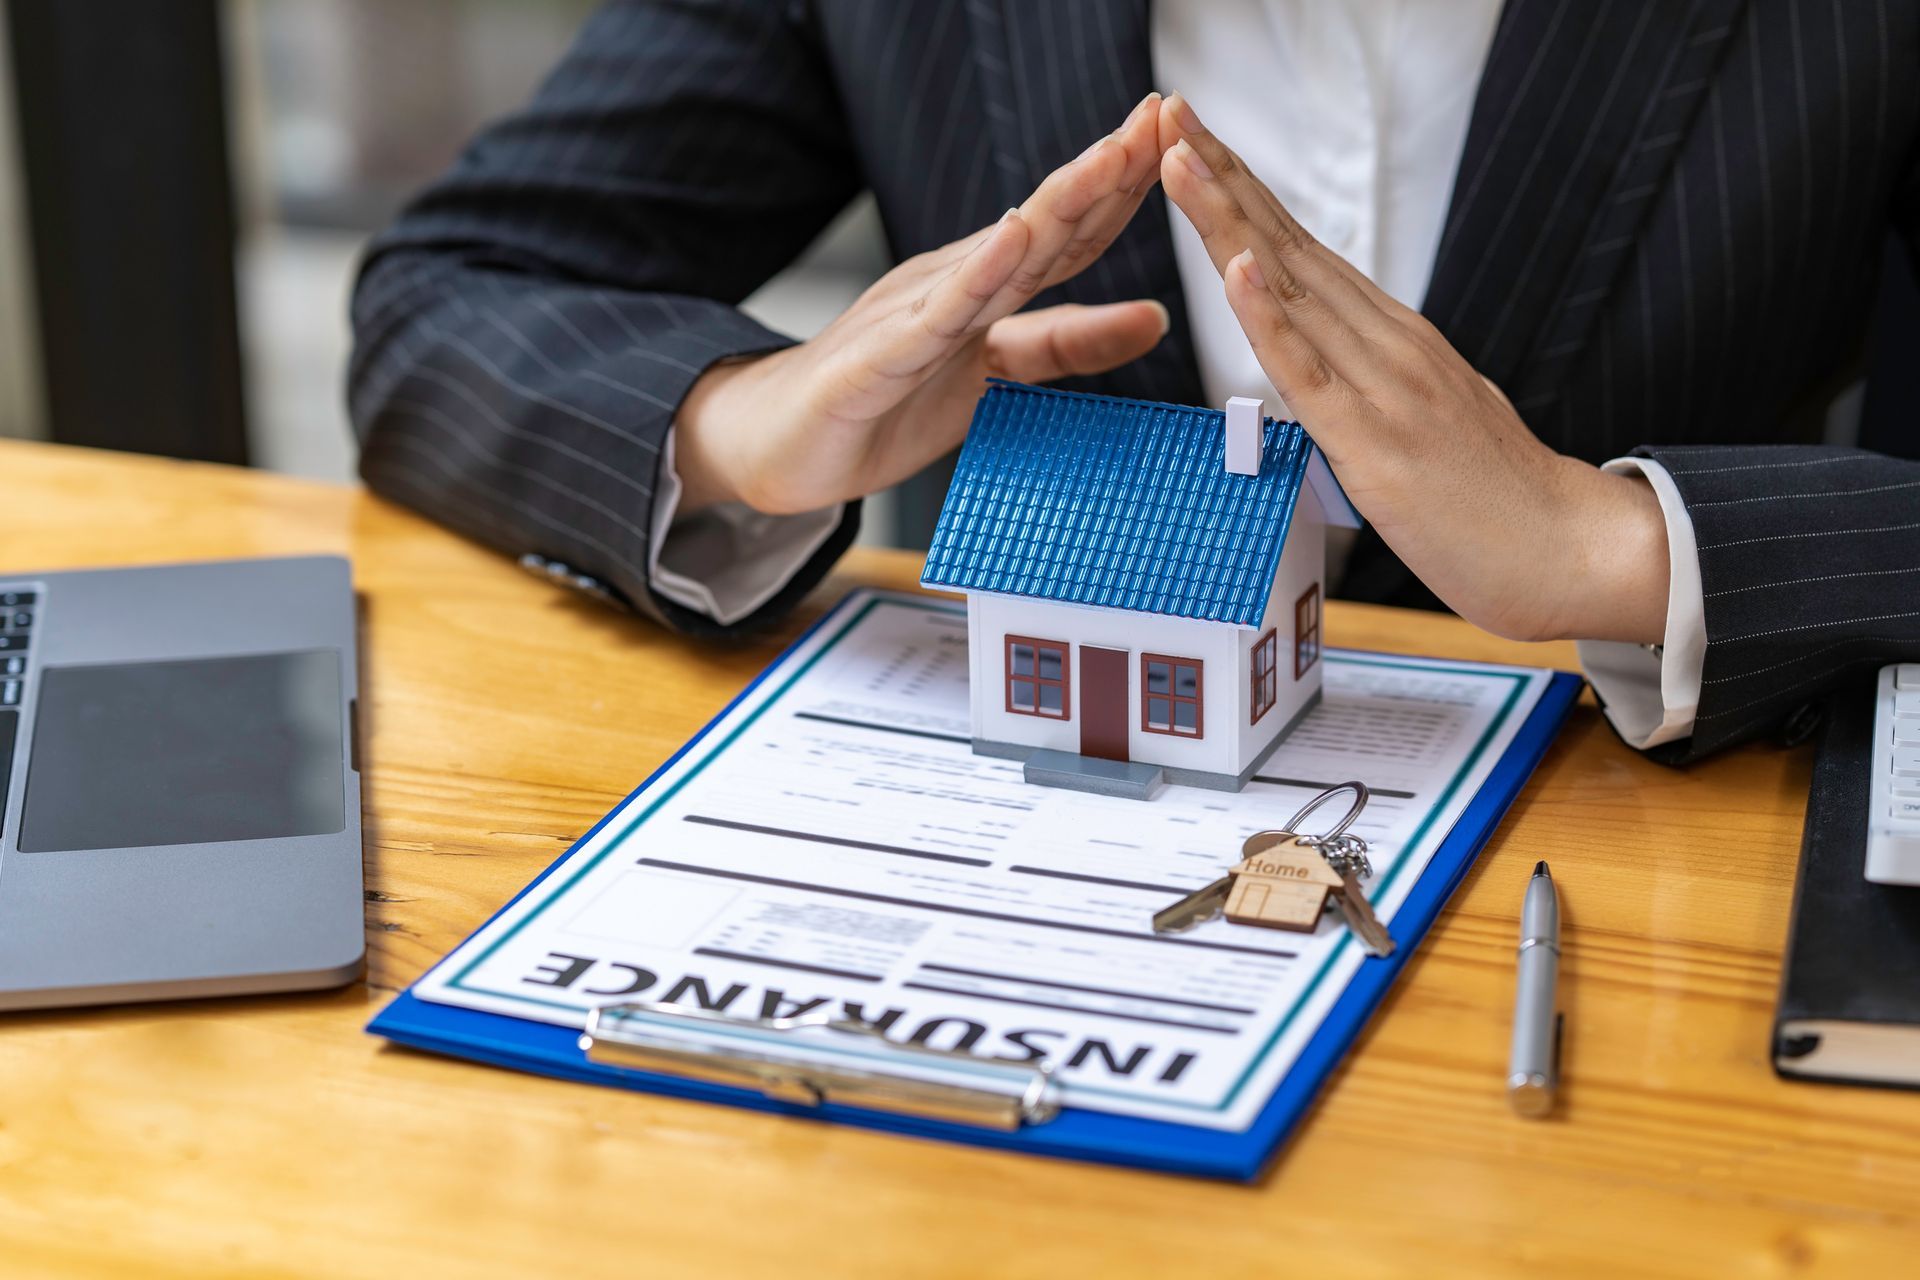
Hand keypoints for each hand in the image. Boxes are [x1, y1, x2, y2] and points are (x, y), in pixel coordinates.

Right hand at [675, 93, 1170, 516]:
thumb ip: (1066, 346)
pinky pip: (936, 314)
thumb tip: (1152, 318)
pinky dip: (976, 275)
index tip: (1182, 140)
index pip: (1069, 231)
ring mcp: (913, 311)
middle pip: (1044, 223)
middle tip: (1162, 116)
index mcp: (984, 283)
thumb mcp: (997, 377)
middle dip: (1106, 170)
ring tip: (1111, 159)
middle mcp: (952, 280)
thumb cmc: (882, 403)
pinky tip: (1011, 237)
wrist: (779, 444)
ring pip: (1000, 253)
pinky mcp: (880, 356)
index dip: (1126, 188)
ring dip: (1058, 203)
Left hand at [1155, 94, 1668, 644]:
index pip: (1301, 250)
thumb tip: (1326, 380)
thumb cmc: (1492, 500)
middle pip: (1287, 245)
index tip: (1194, 142)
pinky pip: (1309, 369)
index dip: (1245, 193)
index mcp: (1392, 337)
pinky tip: (1236, 268)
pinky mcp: (1375, 438)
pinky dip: (1268, 315)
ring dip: (1228, 221)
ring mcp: (1383, 383)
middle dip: (1223, 178)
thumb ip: (1373, 388)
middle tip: (1170, 111)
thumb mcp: (1422, 423)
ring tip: (1180, 158)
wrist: (1567, 549)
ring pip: (1289, 288)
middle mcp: (1386, 341)